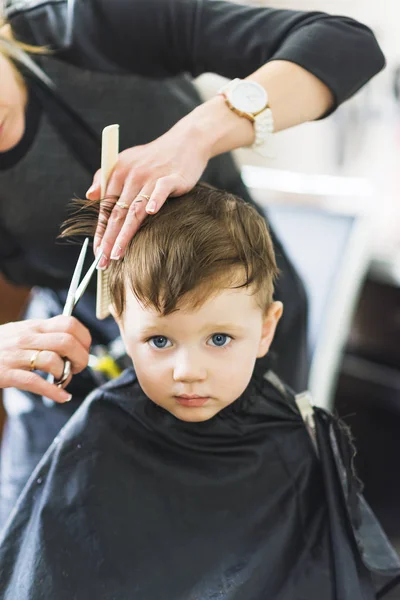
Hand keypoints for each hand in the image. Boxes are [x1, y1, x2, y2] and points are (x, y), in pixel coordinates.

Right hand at [0, 316, 90, 402]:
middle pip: (67, 342)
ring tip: (63, 381)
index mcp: (33, 326)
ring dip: (65, 375)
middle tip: (77, 368)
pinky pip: (35, 382)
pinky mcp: (5, 373)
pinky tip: (62, 397)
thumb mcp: (21, 332)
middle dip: (80, 358)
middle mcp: (26, 337)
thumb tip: (73, 342)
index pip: (69, 323)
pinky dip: (53, 392)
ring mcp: (15, 355)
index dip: (84, 338)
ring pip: (53, 361)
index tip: (84, 350)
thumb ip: (44, 334)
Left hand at [86, 118, 209, 268]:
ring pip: (135, 209)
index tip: (96, 252)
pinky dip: (155, 200)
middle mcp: (131, 176)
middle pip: (117, 213)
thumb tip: (90, 196)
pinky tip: (151, 212)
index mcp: (118, 173)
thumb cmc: (155, 157)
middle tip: (103, 261)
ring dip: (125, 233)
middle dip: (108, 240)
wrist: (185, 142)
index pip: (106, 208)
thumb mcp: (126, 162)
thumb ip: (106, 179)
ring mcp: (151, 177)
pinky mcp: (171, 177)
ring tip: (118, 253)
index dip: (100, 231)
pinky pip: (161, 190)